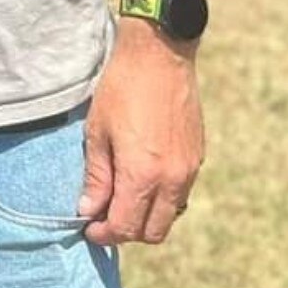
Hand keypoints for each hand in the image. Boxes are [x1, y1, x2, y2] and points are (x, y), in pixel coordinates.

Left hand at [78, 20, 203, 244]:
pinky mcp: (198, 156)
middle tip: (104, 215)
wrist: (159, 53)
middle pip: (153, 231)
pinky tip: (142, 178)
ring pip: (171, 215)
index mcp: (143, 174)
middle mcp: (172, 179)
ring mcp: (189, 169)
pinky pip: (181, 193)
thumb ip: (97, 175)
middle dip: (126, 231)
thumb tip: (89, 209)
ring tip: (122, 197)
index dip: (104, 233)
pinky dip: (162, 198)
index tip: (89, 227)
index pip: (126, 226)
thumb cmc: (121, 87)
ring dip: (147, 216)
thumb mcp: (98, 130)